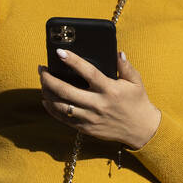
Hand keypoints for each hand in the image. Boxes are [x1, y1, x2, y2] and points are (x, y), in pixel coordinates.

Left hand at [39, 50, 160, 149]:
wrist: (141, 130)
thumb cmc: (137, 102)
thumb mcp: (135, 81)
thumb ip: (125, 66)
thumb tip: (117, 52)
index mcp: (110, 90)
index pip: (88, 72)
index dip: (73, 61)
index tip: (60, 52)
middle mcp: (98, 104)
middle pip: (66, 91)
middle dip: (50, 79)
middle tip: (41, 68)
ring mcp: (90, 118)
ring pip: (61, 106)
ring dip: (47, 93)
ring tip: (42, 81)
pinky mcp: (85, 128)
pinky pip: (63, 119)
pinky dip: (51, 109)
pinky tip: (45, 99)